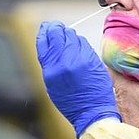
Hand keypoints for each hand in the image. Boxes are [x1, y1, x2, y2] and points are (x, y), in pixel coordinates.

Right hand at [36, 21, 120, 137]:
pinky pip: (84, 43)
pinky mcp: (93, 59)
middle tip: (56, 26)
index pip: (44, 43)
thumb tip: (50, 44)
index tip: (46, 27)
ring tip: (67, 38)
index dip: (44, 32)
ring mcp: (81, 59)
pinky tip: (78, 46)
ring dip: (69, 35)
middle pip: (59, 35)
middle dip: (56, 28)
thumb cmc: (71, 102)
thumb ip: (49, 63)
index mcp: (52, 70)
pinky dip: (79, 42)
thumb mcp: (52, 84)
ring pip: (73, 36)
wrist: (92, 112)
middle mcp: (66, 62)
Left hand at [111, 50, 138, 138]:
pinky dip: (134, 87)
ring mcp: (118, 103)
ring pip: (121, 83)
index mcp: (121, 86)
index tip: (127, 43)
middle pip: (117, 71)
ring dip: (131, 75)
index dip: (118, 51)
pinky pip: (126, 93)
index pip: (111, 62)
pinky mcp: (124, 111)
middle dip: (128, 62)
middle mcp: (116, 93)